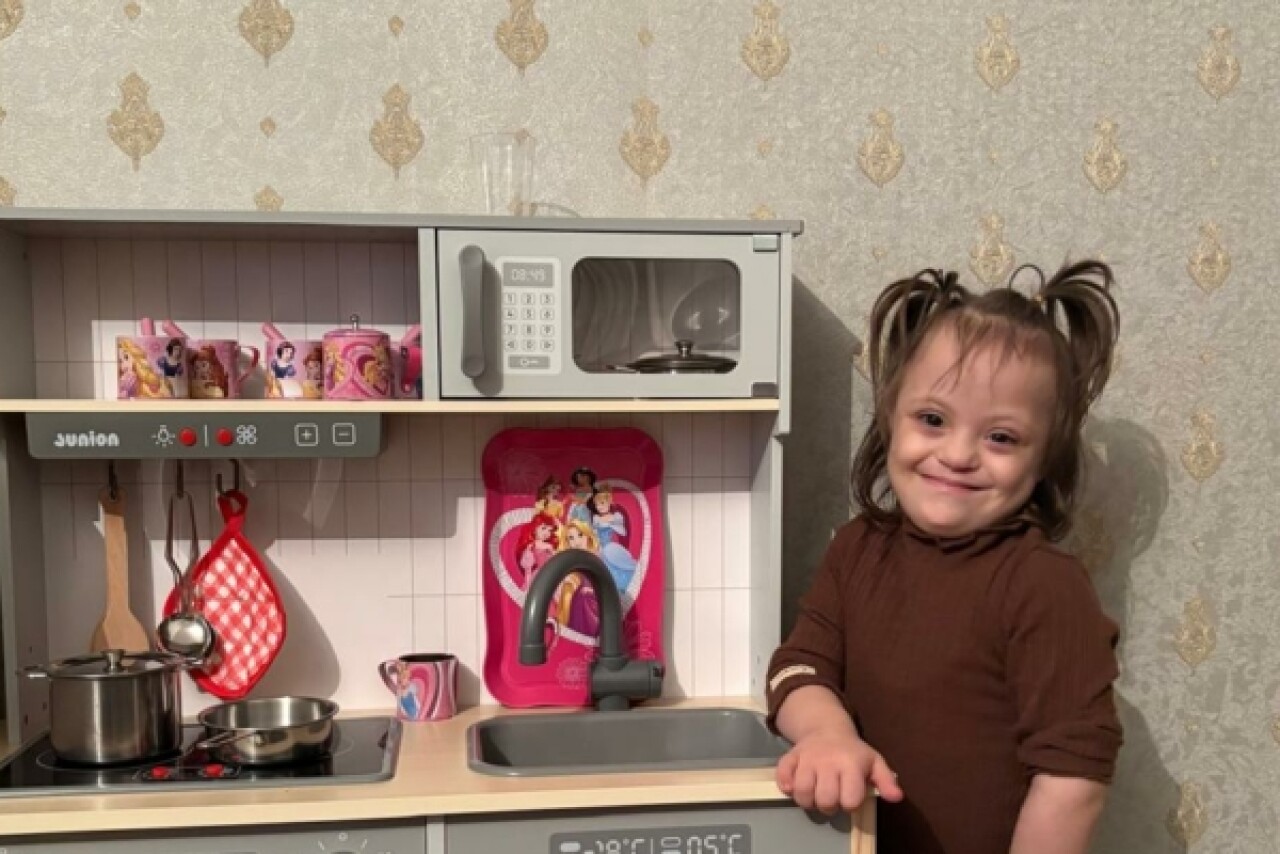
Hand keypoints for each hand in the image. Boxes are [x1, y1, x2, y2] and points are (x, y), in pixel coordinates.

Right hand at [776, 727, 903, 813]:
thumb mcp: (874, 762)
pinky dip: (786, 785)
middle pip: (825, 799)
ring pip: (802, 792)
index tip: (850, 797)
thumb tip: (896, 797)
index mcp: (851, 764)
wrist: (827, 727)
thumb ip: (886, 781)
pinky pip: (782, 775)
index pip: (850, 799)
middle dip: (829, 805)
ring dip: (808, 801)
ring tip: (815, 795)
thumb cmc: (854, 751)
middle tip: (832, 798)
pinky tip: (793, 786)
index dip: (850, 803)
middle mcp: (828, 761)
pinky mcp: (790, 756)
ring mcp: (807, 759)